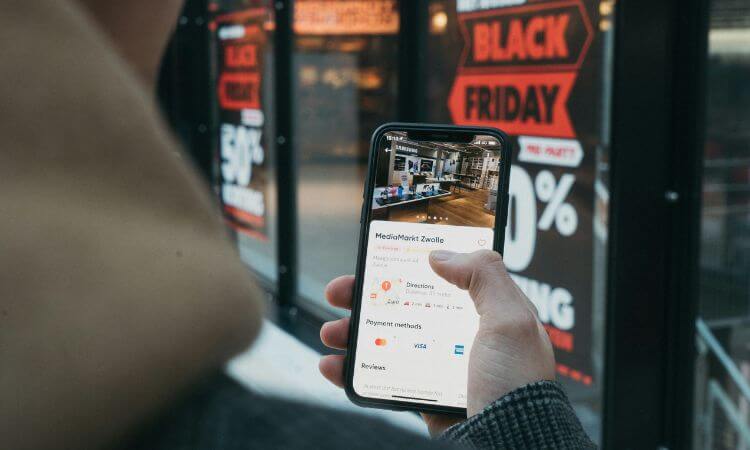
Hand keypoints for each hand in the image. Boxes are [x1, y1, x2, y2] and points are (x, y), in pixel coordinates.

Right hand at [319, 250, 554, 434]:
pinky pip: (382, 376)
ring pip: (388, 338)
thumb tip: (441, 254)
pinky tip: (334, 365)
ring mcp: (440, 364)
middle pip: (406, 304)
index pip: (445, 275)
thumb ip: (484, 276)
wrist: (507, 445)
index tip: (380, 254)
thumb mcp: (510, 320)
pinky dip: (354, 370)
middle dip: (368, 295)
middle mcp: (462, 334)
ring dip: (353, 332)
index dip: (411, 263)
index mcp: (486, 311)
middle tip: (340, 291)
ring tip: (330, 331)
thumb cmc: (516, 385)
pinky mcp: (424, 393)